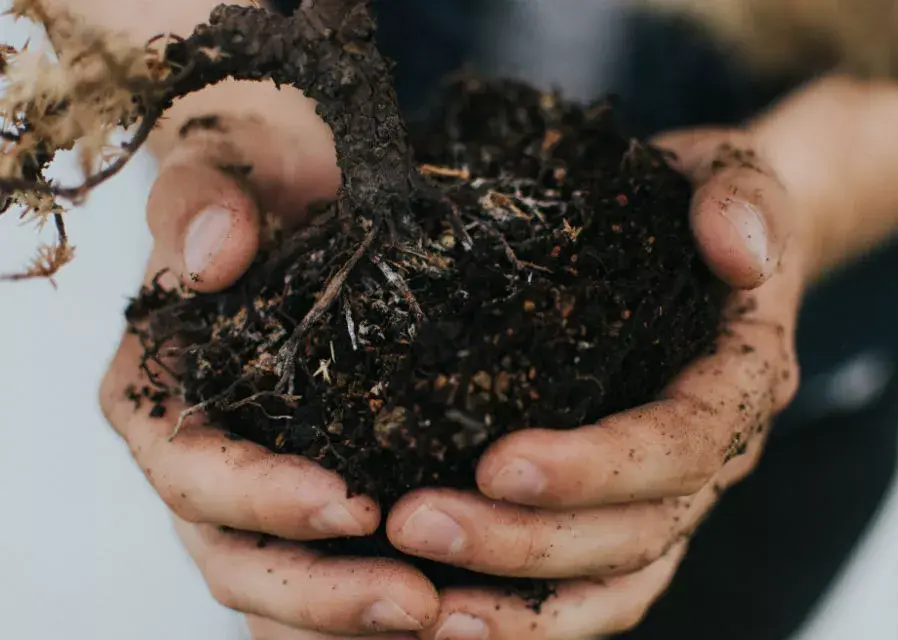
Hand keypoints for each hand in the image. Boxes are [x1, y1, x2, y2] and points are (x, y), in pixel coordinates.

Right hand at [98, 83, 437, 637]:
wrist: (293, 186)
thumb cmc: (252, 181)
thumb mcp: (222, 169)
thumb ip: (201, 204)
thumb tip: (214, 256)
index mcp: (158, 397)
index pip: (195, 473)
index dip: (262, 499)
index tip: (349, 502)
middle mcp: (198, 458)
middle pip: (238, 558)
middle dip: (319, 592)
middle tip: (412, 602)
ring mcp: (254, 487)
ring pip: (280, 589)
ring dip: (348, 619)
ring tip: (435, 618)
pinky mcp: (315, 489)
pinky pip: (327, 570)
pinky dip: (364, 608)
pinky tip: (440, 609)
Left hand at [383, 128, 805, 639]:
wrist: (708, 240)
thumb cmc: (699, 204)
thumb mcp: (727, 173)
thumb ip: (740, 198)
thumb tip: (737, 252)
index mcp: (739, 381)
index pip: (678, 443)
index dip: (595, 467)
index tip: (496, 462)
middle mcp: (712, 456)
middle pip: (636, 532)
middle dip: (526, 542)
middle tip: (415, 524)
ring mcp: (671, 493)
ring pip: (614, 583)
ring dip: (522, 605)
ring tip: (424, 609)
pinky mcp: (627, 508)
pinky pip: (591, 587)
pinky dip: (529, 615)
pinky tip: (450, 615)